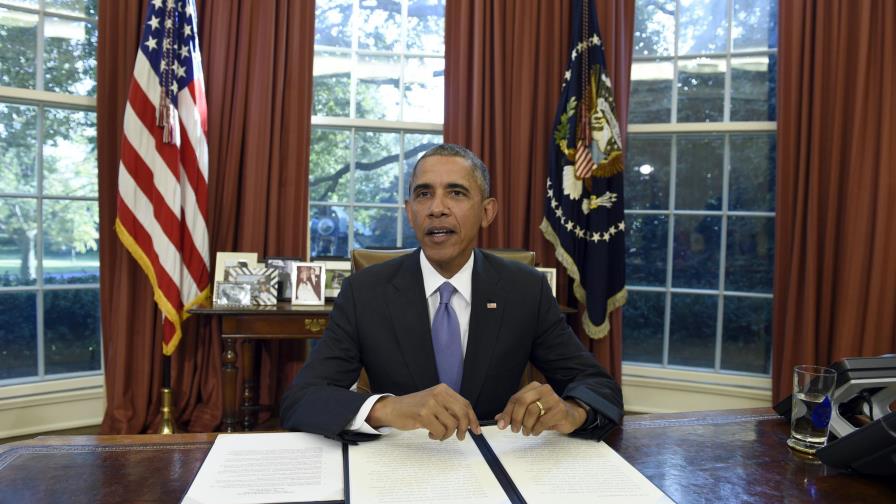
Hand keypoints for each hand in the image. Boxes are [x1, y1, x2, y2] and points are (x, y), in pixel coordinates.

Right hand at [366, 384, 480, 440]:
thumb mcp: (435, 403)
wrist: (392, 409)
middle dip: (463, 428)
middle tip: (460, 437)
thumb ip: (450, 409)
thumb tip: (469, 423)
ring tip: (438, 434)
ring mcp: (430, 403)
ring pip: (451, 425)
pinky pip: (440, 431)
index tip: (476, 430)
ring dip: (446, 435)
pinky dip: (437, 436)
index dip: (472, 418)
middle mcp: (438, 393)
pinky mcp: (423, 414)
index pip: (465, 404)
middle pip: (462, 414)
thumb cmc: (415, 408)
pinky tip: (430, 433)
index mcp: (443, 389)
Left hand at [494, 382, 586, 435]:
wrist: (570, 415)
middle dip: (516, 418)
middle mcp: (543, 389)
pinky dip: (536, 429)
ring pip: (532, 411)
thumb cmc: (548, 413)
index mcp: (534, 387)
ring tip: (527, 432)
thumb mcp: (530, 411)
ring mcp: (553, 398)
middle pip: (522, 402)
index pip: (515, 398)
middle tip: (515, 430)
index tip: (502, 425)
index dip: (507, 412)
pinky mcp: (560, 409)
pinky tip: (536, 431)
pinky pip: (543, 420)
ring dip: (527, 425)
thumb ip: (515, 413)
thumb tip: (499, 419)